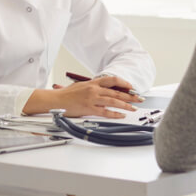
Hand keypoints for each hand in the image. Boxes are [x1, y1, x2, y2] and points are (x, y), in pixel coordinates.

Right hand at [25, 75, 142, 117]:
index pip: (112, 80)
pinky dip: (115, 114)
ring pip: (113, 101)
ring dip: (126, 105)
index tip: (131, 87)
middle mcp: (94, 89)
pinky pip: (105, 112)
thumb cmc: (67, 94)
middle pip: (116, 91)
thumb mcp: (81, 86)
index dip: (124, 83)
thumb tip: (104, 89)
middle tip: (139, 98)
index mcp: (93, 82)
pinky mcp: (89, 109)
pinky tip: (121, 115)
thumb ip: (93, 87)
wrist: (56, 100)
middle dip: (130, 95)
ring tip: (133, 108)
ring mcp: (92, 99)